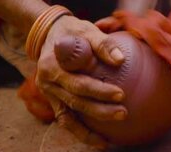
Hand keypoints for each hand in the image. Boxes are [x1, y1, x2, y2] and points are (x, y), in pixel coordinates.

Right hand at [35, 15, 126, 146]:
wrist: (49, 34)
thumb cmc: (72, 31)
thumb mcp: (87, 29)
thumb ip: (103, 44)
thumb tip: (120, 60)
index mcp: (52, 65)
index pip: (78, 82)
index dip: (99, 91)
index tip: (121, 94)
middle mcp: (47, 82)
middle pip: (75, 102)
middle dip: (100, 111)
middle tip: (123, 113)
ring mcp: (49, 93)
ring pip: (68, 117)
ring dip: (88, 130)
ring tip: (108, 141)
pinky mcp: (53, 100)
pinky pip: (66, 120)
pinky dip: (80, 132)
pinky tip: (99, 141)